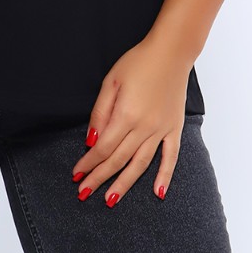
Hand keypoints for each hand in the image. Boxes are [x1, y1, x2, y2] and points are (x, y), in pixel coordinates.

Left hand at [70, 37, 189, 206]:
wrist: (171, 52)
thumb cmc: (138, 62)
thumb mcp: (111, 81)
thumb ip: (100, 112)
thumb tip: (91, 141)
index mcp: (126, 114)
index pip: (103, 148)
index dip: (89, 163)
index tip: (76, 174)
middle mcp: (144, 127)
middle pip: (118, 160)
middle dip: (99, 178)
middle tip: (84, 193)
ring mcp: (161, 129)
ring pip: (141, 164)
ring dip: (125, 184)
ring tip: (110, 200)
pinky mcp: (175, 128)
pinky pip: (171, 157)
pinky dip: (165, 176)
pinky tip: (158, 193)